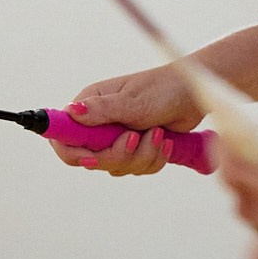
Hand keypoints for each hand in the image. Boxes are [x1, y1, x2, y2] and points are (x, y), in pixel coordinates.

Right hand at [51, 67, 202, 176]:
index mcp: (90, 106)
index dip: (72, 151)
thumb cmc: (163, 90)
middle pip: (91, 159)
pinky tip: (165, 142)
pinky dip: (153, 160)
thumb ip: (102, 110)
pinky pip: (136, 169)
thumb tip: (71, 111)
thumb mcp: (133, 100)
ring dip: (142, 156)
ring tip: (158, 133)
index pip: (64, 137)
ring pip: (117, 167)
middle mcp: (99, 124)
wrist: (194, 95)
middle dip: (118, 154)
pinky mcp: (135, 149)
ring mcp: (117, 138)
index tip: (92, 155)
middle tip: (137, 137)